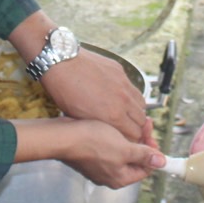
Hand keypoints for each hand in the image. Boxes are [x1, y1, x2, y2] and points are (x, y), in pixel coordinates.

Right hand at [27, 117, 163, 188]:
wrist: (63, 136)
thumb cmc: (92, 143)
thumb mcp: (124, 149)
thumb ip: (143, 156)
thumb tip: (162, 163)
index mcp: (120, 178)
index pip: (146, 168)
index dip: (152, 151)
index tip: (151, 134)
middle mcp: (110, 176)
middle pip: (134, 160)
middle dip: (141, 142)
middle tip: (143, 125)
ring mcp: (99, 167)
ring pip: (122, 154)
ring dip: (129, 139)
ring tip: (130, 124)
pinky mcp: (91, 156)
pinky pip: (109, 149)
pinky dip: (115, 138)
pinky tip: (114, 127)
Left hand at [39, 49, 158, 148]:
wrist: (61, 63)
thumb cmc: (65, 92)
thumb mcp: (80, 118)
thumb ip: (99, 127)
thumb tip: (109, 132)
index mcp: (113, 116)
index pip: (135, 136)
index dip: (130, 140)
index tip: (124, 139)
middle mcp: (124, 100)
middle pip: (142, 122)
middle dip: (136, 128)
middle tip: (126, 128)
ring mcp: (124, 84)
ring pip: (141, 104)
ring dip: (136, 111)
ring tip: (124, 113)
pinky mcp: (120, 71)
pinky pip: (133, 87)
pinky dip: (130, 95)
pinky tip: (118, 95)